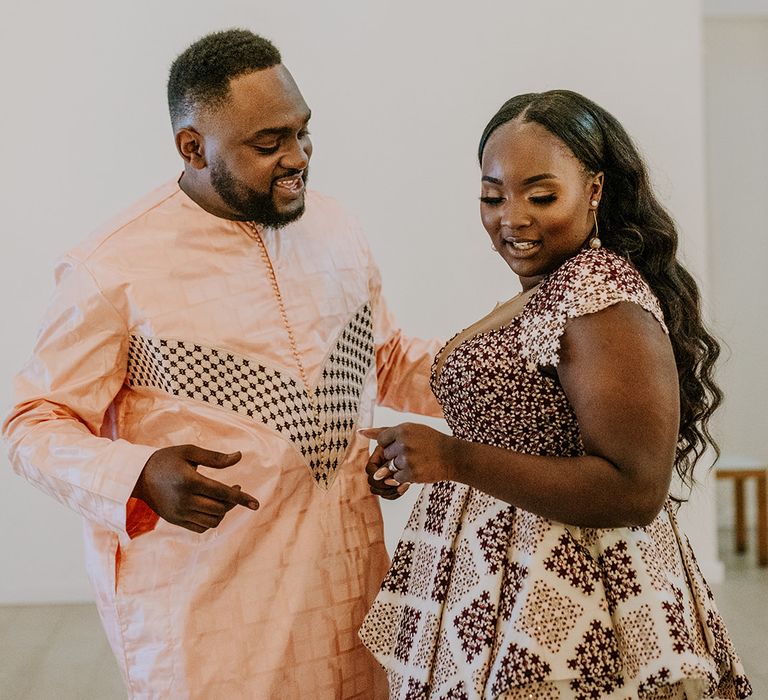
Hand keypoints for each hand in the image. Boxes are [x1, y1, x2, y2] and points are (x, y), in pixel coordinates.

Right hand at [132, 444, 258, 532]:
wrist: (138, 476)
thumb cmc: (167, 459)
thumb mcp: (190, 452)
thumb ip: (215, 458)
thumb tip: (239, 457)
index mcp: (190, 481)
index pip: (223, 493)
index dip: (242, 498)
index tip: (256, 504)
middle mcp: (185, 500)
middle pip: (220, 509)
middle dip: (233, 501)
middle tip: (235, 488)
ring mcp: (179, 513)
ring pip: (212, 521)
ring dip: (223, 511)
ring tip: (223, 498)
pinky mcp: (175, 520)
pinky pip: (201, 528)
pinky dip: (211, 521)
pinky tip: (211, 508)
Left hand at [359, 423, 458, 497]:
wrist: (452, 456)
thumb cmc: (429, 441)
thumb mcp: (410, 430)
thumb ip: (384, 431)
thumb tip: (360, 432)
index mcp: (403, 429)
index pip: (381, 440)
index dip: (391, 444)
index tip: (404, 444)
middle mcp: (404, 443)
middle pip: (386, 454)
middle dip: (396, 456)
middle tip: (414, 453)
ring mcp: (407, 459)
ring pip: (390, 467)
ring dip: (401, 467)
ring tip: (416, 461)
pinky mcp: (411, 474)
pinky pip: (397, 478)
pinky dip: (405, 476)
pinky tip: (418, 469)